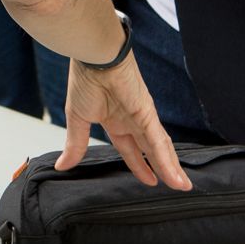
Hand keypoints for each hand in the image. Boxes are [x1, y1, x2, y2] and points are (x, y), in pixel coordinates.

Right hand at [60, 51, 192, 191]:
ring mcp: (142, 117)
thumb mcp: (78, 119)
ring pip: (160, 148)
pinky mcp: (147, 114)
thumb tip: (62, 165)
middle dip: (163, 168)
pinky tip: (174, 176)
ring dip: (171, 168)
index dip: (140, 165)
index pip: (130, 149)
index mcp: (115, 120)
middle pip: (151, 150)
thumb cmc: (84, 79)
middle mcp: (132, 120)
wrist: (94, 58)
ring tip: (182, 185)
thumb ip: (75, 144)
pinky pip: (158, 142)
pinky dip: (167, 160)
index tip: (151, 180)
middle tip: (177, 186)